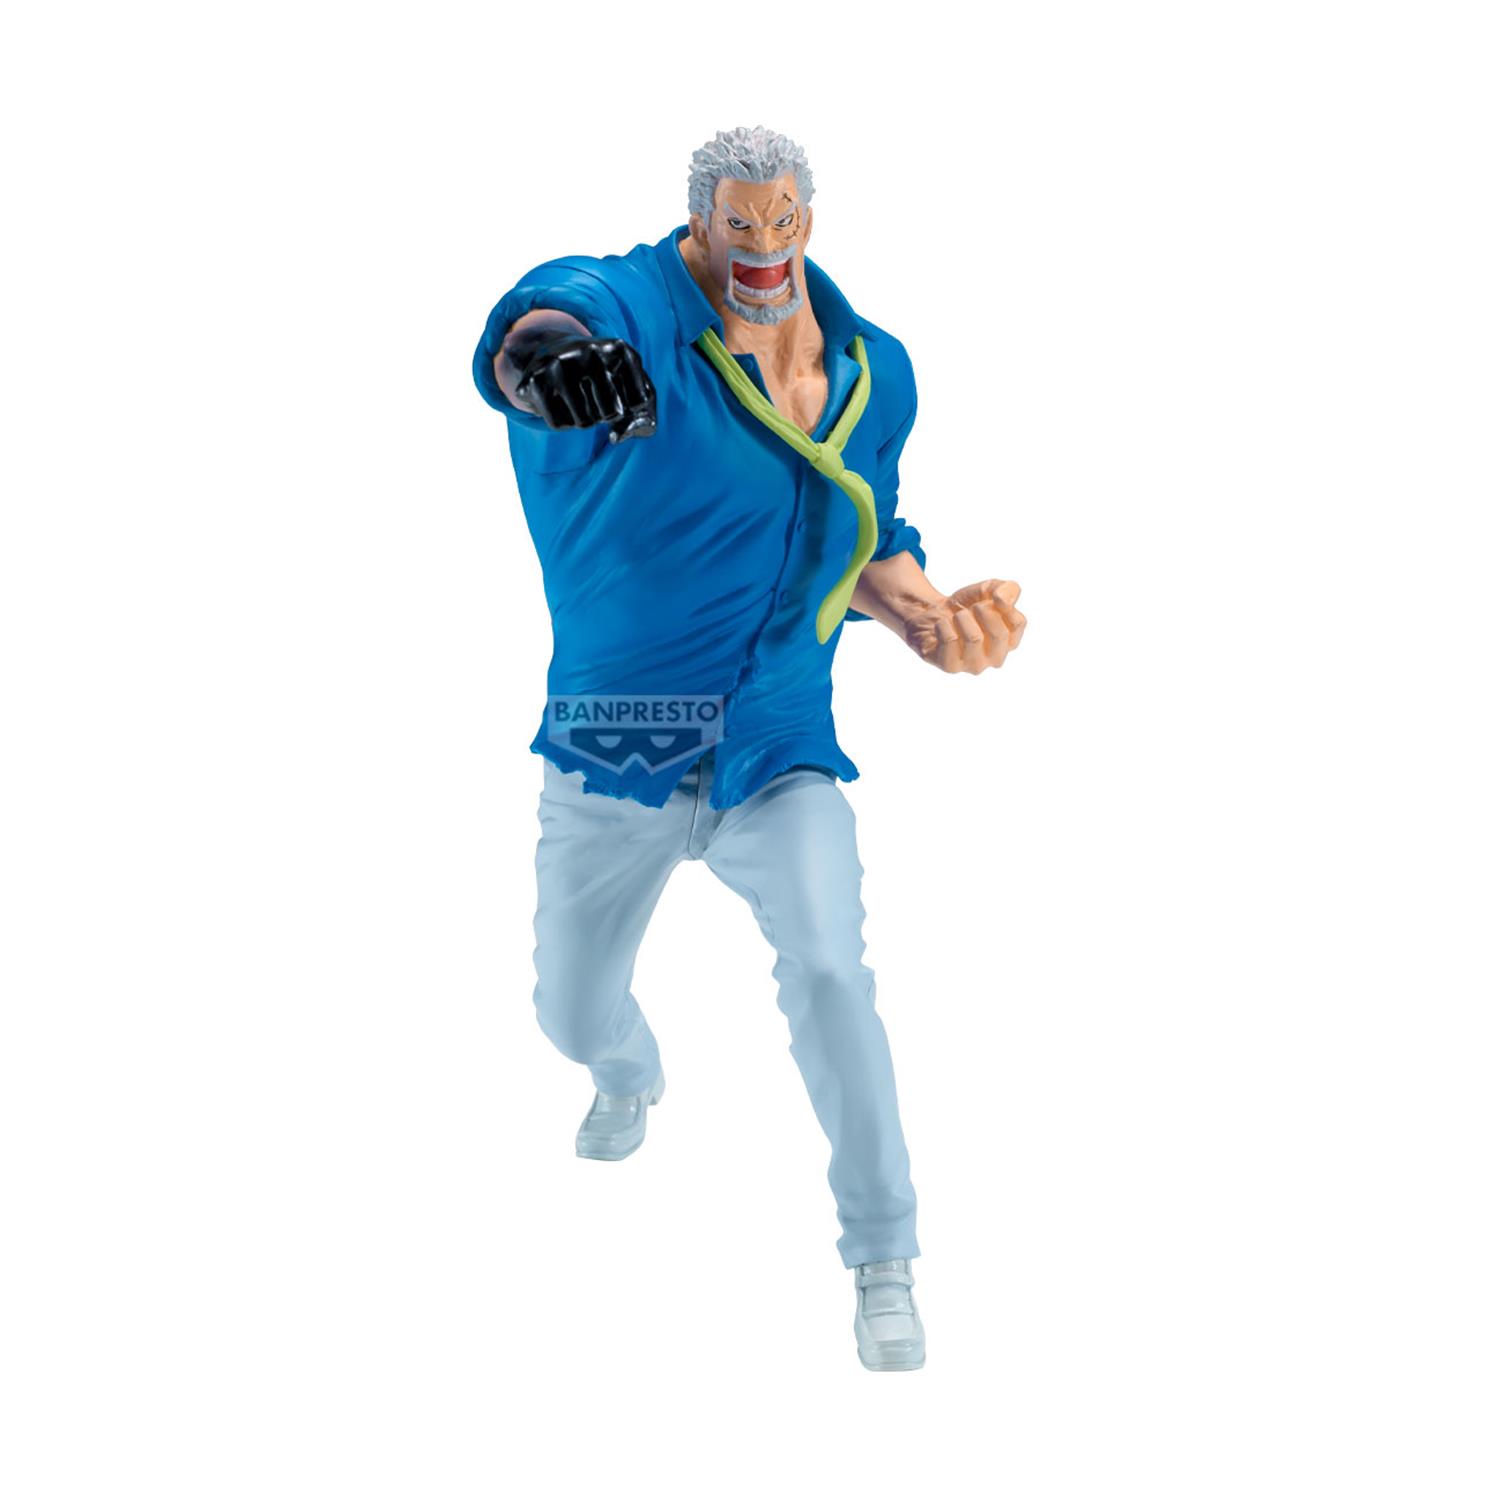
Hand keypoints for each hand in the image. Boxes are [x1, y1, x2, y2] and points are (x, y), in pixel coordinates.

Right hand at [513, 335, 656, 442]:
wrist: (552, 353)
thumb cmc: (600, 377)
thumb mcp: (630, 385)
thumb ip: (644, 416)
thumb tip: (617, 437)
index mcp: (620, 349)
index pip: (640, 402)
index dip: (630, 408)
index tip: (622, 393)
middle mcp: (591, 351)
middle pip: (612, 414)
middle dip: (605, 414)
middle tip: (593, 394)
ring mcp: (562, 362)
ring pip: (585, 422)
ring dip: (582, 419)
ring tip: (575, 395)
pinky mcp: (536, 379)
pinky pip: (559, 424)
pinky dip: (561, 421)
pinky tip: (557, 399)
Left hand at [903, 579, 1025, 673]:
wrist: (931, 614)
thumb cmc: (966, 606)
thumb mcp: (989, 589)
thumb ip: (1008, 588)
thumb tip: (1004, 600)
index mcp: (1010, 641)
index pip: (1018, 623)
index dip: (1001, 604)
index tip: (989, 599)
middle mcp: (996, 658)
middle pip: (998, 634)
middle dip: (981, 612)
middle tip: (970, 609)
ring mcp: (974, 666)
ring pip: (974, 638)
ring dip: (961, 618)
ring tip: (955, 619)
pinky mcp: (951, 666)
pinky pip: (950, 640)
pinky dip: (943, 625)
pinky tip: (942, 628)